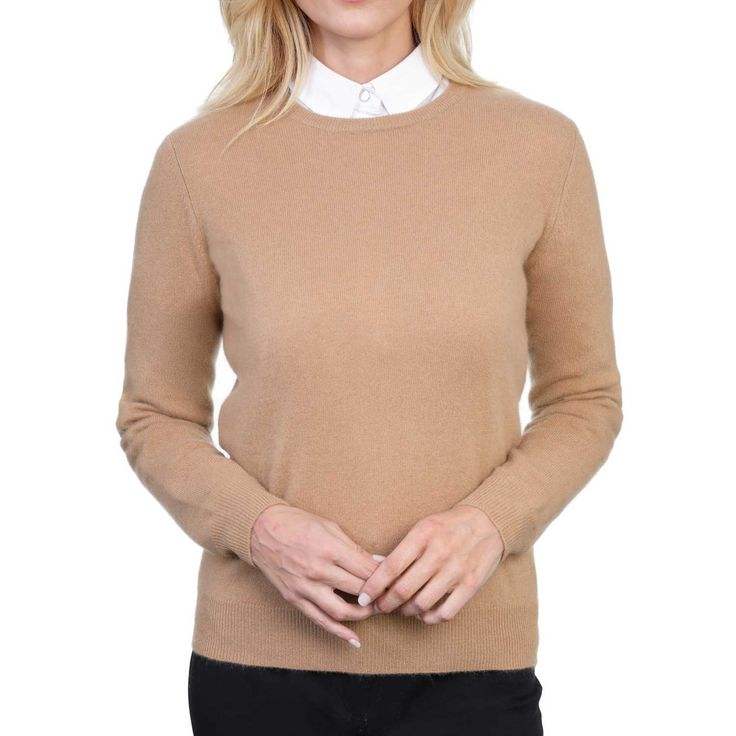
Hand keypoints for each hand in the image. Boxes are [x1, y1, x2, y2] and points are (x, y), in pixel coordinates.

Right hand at [251, 505, 379, 646]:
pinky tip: (354, 640)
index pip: (365, 570)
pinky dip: (338, 633)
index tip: (395, 579)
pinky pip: (319, 620)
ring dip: (362, 616)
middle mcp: (318, 570)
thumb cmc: (298, 523)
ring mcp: (305, 587)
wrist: (262, 530)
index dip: (384, 577)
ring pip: (341, 611)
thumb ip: (354, 548)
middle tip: (390, 597)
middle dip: (378, 596)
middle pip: (358, 590)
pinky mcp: (294, 598)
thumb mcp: (329, 527)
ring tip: (374, 611)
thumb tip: (378, 563)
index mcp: (329, 549)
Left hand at [357, 506, 503, 623]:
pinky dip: (430, 618)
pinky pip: (445, 613)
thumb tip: (373, 567)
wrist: (488, 522)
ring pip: (422, 604)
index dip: (374, 586)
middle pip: (403, 589)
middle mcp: (440, 552)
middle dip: (386, 603)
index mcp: (423, 535)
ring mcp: (457, 570)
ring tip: (401, 609)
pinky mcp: (471, 585)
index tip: (364, 597)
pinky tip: (423, 613)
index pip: (391, 566)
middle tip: (380, 607)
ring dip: (406, 612)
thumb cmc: (448, 526)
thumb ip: (401, 549)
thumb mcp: (423, 527)